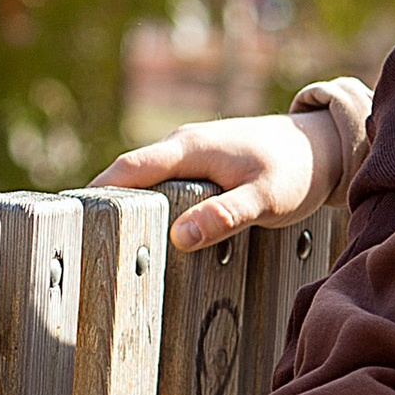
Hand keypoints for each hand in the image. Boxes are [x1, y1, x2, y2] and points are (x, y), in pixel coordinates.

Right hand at [95, 108, 341, 251]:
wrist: (326, 146)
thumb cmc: (298, 171)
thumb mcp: (266, 199)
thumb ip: (226, 216)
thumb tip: (179, 236)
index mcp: (190, 148)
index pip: (129, 169)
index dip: (96, 193)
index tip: (68, 221)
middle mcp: (183, 145)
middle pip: (128, 175)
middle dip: (102, 205)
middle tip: (77, 247)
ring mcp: (191, 153)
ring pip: (146, 181)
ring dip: (127, 207)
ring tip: (103, 249)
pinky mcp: (202, 165)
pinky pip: (164, 184)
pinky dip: (150, 205)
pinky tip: (145, 235)